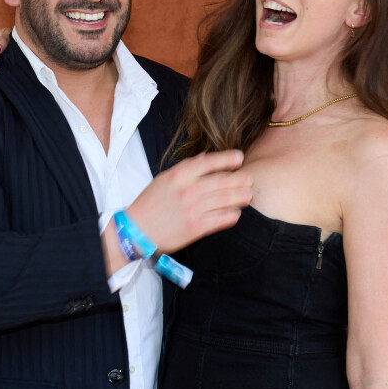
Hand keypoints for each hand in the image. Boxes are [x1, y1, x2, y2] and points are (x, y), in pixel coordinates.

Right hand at [128, 150, 252, 253]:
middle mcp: (189, 190)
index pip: (210, 162)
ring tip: (248, 195)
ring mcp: (194, 209)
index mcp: (180, 175)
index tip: (240, 158)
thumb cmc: (150, 204)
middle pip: (223, 181)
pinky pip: (222, 219)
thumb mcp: (164, 179)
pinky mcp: (197, 227)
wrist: (137, 230)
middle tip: (249, 180)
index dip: (229, 159)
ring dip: (241, 197)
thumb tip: (205, 159)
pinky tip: (236, 213)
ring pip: (226, 200)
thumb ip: (185, 168)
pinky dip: (232, 215)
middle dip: (240, 180)